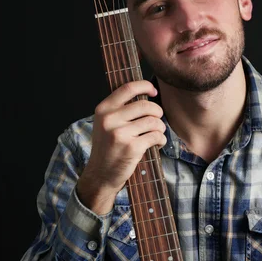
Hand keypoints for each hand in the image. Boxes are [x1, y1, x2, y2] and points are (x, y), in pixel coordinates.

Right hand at [77, 80, 165, 213]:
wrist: (101, 174)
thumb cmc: (107, 148)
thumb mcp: (105, 123)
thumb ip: (119, 109)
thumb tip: (145, 94)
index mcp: (103, 109)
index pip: (128, 88)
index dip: (145, 86)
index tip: (154, 91)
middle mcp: (110, 119)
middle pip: (146, 105)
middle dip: (158, 112)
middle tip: (157, 120)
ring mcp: (120, 133)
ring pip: (153, 121)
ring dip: (160, 128)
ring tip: (156, 134)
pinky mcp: (132, 147)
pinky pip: (156, 136)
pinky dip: (161, 140)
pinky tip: (157, 144)